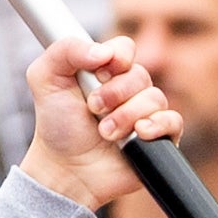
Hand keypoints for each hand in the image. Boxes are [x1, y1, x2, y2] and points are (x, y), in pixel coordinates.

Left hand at [18, 31, 186, 216]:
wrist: (65, 169)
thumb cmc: (56, 125)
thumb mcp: (44, 78)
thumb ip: (65, 50)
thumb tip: (103, 51)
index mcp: (105, 71)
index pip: (125, 48)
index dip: (116, 57)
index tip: (97, 72)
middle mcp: (128, 89)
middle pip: (140, 74)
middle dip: (114, 93)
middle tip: (93, 108)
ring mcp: (144, 113)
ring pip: (155, 98)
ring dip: (126, 115)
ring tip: (105, 132)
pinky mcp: (158, 137)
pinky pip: (173, 121)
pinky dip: (156, 125)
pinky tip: (138, 134)